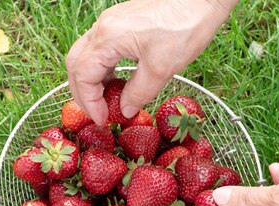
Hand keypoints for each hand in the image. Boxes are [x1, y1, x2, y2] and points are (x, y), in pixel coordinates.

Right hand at [66, 0, 236, 124]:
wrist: (201, 0)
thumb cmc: (184, 27)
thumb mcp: (161, 69)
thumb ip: (138, 93)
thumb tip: (125, 110)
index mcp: (108, 38)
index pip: (83, 76)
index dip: (89, 103)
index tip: (103, 120)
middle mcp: (104, 27)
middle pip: (77, 64)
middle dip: (84, 93)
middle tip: (99, 114)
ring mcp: (112, 23)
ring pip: (88, 55)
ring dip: (94, 81)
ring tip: (109, 102)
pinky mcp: (124, 23)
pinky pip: (103, 48)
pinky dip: (105, 69)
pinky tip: (120, 82)